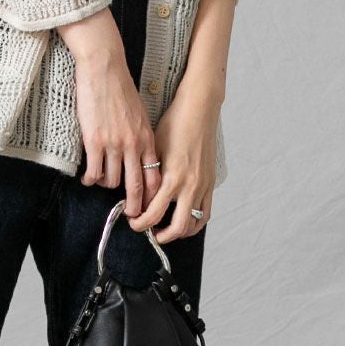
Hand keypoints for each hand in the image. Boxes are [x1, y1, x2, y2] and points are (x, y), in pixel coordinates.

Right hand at [59, 9, 159, 211]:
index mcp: (147, 138)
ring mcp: (114, 144)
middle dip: (134, 206)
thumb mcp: (140, 114)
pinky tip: (86, 177)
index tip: (148, 206)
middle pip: (136, 187)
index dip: (153, 196)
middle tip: (129, 216)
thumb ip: (141, 136)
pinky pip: (93, 171)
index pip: (155, 176)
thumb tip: (140, 155)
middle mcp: (134, 145)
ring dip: (105, 185)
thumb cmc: (120, 88)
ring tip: (100, 182)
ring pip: (112, 180)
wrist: (105, 68)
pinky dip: (90, 179)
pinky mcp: (94, 140)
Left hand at [125, 84, 218, 243]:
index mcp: (172, 178)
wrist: (199, 110)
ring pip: (193, 224)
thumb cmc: (174, 125)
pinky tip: (183, 219)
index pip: (154, 213)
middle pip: (176, 228)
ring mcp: (203, 186)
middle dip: (159, 235)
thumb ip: (148, 175)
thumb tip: (137, 195)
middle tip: (147, 232)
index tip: (133, 221)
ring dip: (178, 232)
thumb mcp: (154, 149)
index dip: (140, 222)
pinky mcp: (211, 183)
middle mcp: (190, 186)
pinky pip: (205, 212)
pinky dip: (194, 222)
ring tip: (164, 229)